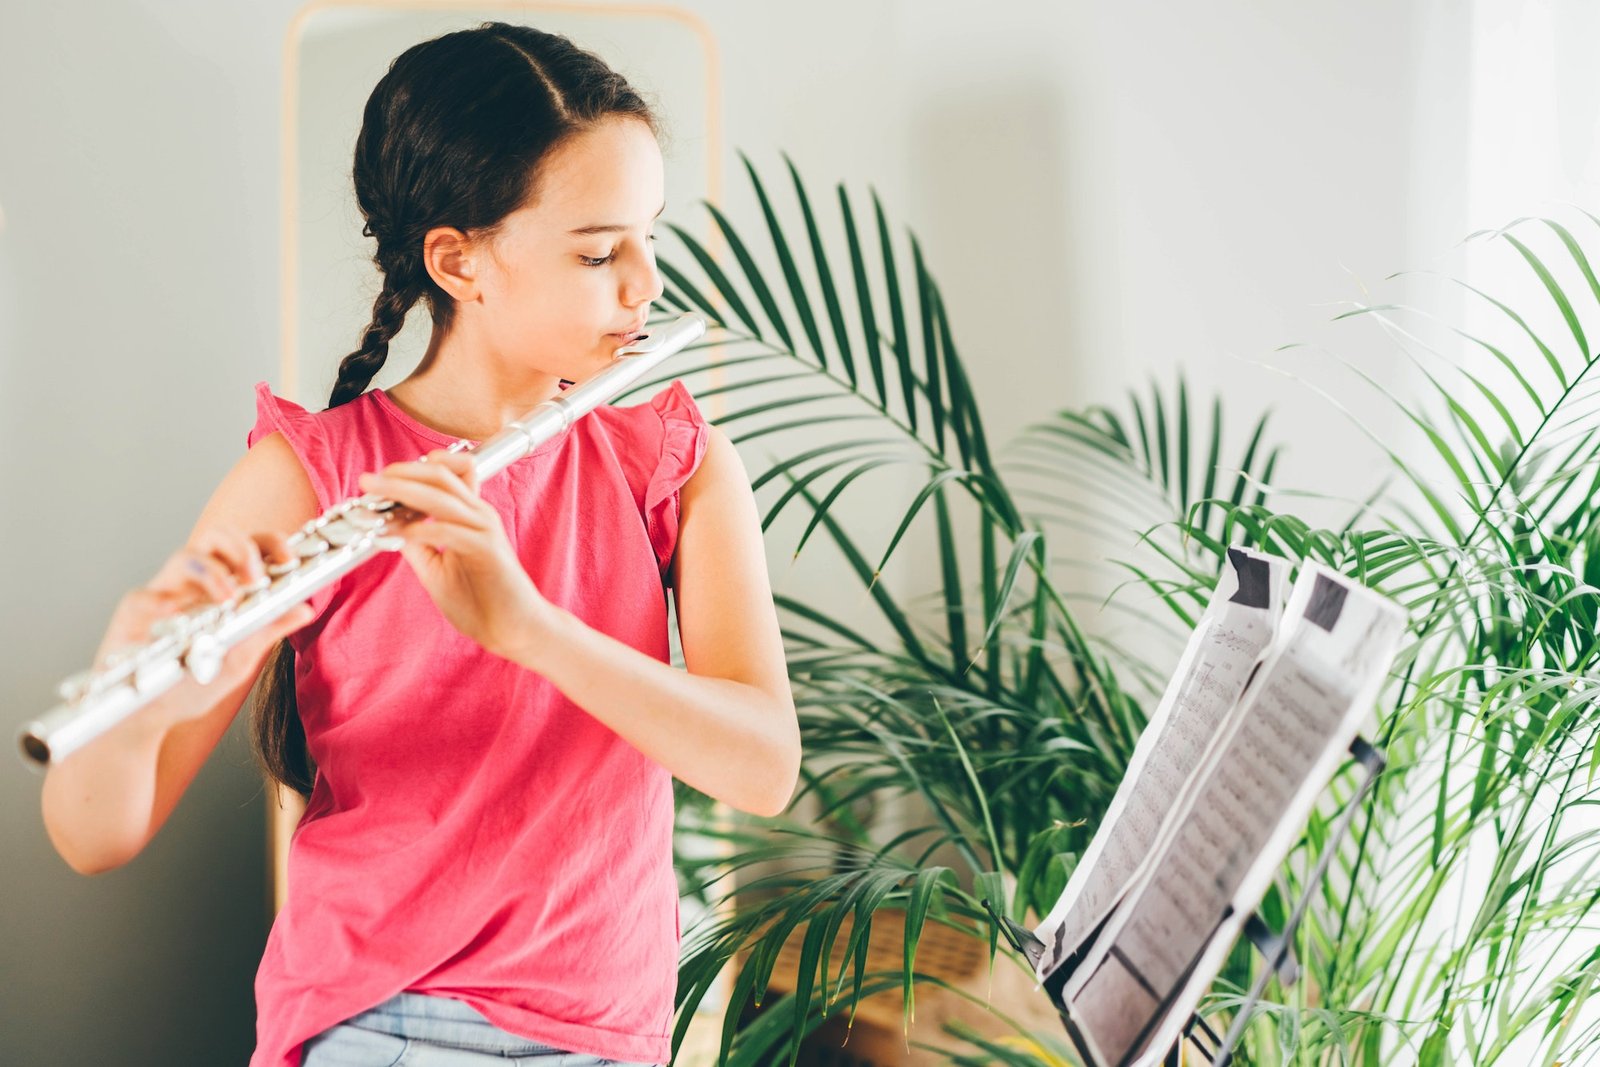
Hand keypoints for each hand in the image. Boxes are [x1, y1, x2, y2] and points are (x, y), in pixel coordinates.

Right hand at [93, 529, 315, 726]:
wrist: (144, 717)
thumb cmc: (189, 686)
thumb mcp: (239, 659)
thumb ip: (268, 629)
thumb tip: (306, 609)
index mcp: (221, 589)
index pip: (248, 549)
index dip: (270, 544)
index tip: (290, 560)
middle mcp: (192, 584)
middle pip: (217, 537)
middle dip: (243, 547)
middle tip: (257, 576)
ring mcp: (163, 594)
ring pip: (185, 555)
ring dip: (213, 570)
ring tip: (229, 598)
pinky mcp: (134, 613)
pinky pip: (147, 595)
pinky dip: (164, 602)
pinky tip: (181, 613)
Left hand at [358, 450, 551, 658]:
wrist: (516, 629)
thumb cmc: (482, 600)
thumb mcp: (437, 568)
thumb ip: (418, 546)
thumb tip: (389, 529)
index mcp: (471, 516)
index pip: (449, 473)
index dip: (413, 470)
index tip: (383, 480)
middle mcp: (479, 515)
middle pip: (440, 475)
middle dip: (401, 473)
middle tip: (368, 480)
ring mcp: (484, 529)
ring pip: (441, 495)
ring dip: (402, 491)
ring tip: (374, 493)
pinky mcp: (486, 549)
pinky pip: (447, 530)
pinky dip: (416, 529)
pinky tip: (395, 534)